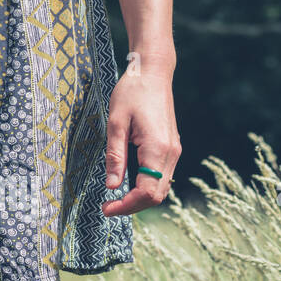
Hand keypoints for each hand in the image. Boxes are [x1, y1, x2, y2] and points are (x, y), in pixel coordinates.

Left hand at [102, 62, 180, 216]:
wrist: (153, 72)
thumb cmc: (132, 92)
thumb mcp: (116, 123)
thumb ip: (115, 156)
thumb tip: (112, 186)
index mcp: (157, 148)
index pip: (147, 192)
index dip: (126, 206)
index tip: (106, 208)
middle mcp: (171, 153)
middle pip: (156, 196)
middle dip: (132, 207)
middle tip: (108, 207)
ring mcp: (174, 151)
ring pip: (161, 189)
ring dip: (140, 199)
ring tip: (116, 199)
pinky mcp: (171, 148)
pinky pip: (162, 178)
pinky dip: (147, 188)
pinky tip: (129, 185)